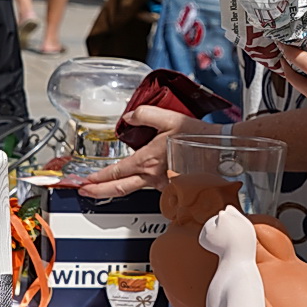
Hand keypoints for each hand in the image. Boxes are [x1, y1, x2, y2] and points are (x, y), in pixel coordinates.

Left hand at [73, 108, 219, 198]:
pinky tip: (136, 182)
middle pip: (119, 189)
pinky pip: (152, 189)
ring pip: (134, 190)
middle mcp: (153, 177)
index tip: (85, 180)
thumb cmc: (198, 137)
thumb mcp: (169, 118)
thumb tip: (129, 117)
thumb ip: (145, 114)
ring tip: (104, 187)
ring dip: (116, 190)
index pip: (116, 173)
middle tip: (85, 191)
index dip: (97, 177)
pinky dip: (140, 187)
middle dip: (98, 191)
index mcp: (148, 161)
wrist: (221, 151)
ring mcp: (163, 185)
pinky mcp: (174, 187)